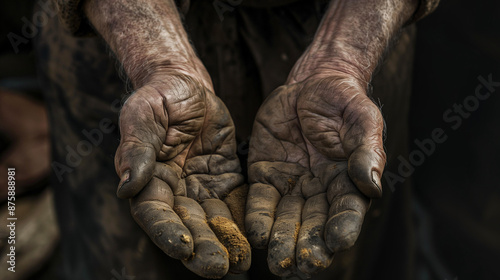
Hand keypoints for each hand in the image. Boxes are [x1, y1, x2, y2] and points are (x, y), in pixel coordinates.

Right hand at [114, 72, 250, 277]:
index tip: (183, 249)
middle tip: (220, 269)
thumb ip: (137, 148)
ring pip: (213, 221)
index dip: (167, 232)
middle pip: (187, 226)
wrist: (189, 86)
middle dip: (202, 248)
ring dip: (226, 243)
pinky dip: (244, 222)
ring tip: (241, 265)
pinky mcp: (225, 180)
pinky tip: (256, 240)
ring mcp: (200, 188)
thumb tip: (126, 187)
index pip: (155, 213)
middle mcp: (174, 191)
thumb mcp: (144, 114)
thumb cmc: (160, 96)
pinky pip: (235, 204)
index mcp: (148, 179)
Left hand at [245, 73, 385, 276]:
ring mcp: (291, 185)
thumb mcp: (361, 119)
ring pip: (286, 219)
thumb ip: (366, 151)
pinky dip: (257, 217)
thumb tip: (371, 184)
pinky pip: (260, 199)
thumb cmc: (343, 101)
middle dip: (307, 246)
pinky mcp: (266, 174)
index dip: (343, 228)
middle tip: (300, 266)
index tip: (336, 243)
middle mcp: (319, 190)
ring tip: (276, 261)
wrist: (311, 84)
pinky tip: (255, 234)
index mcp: (347, 182)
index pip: (347, 211)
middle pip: (314, 225)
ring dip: (281, 241)